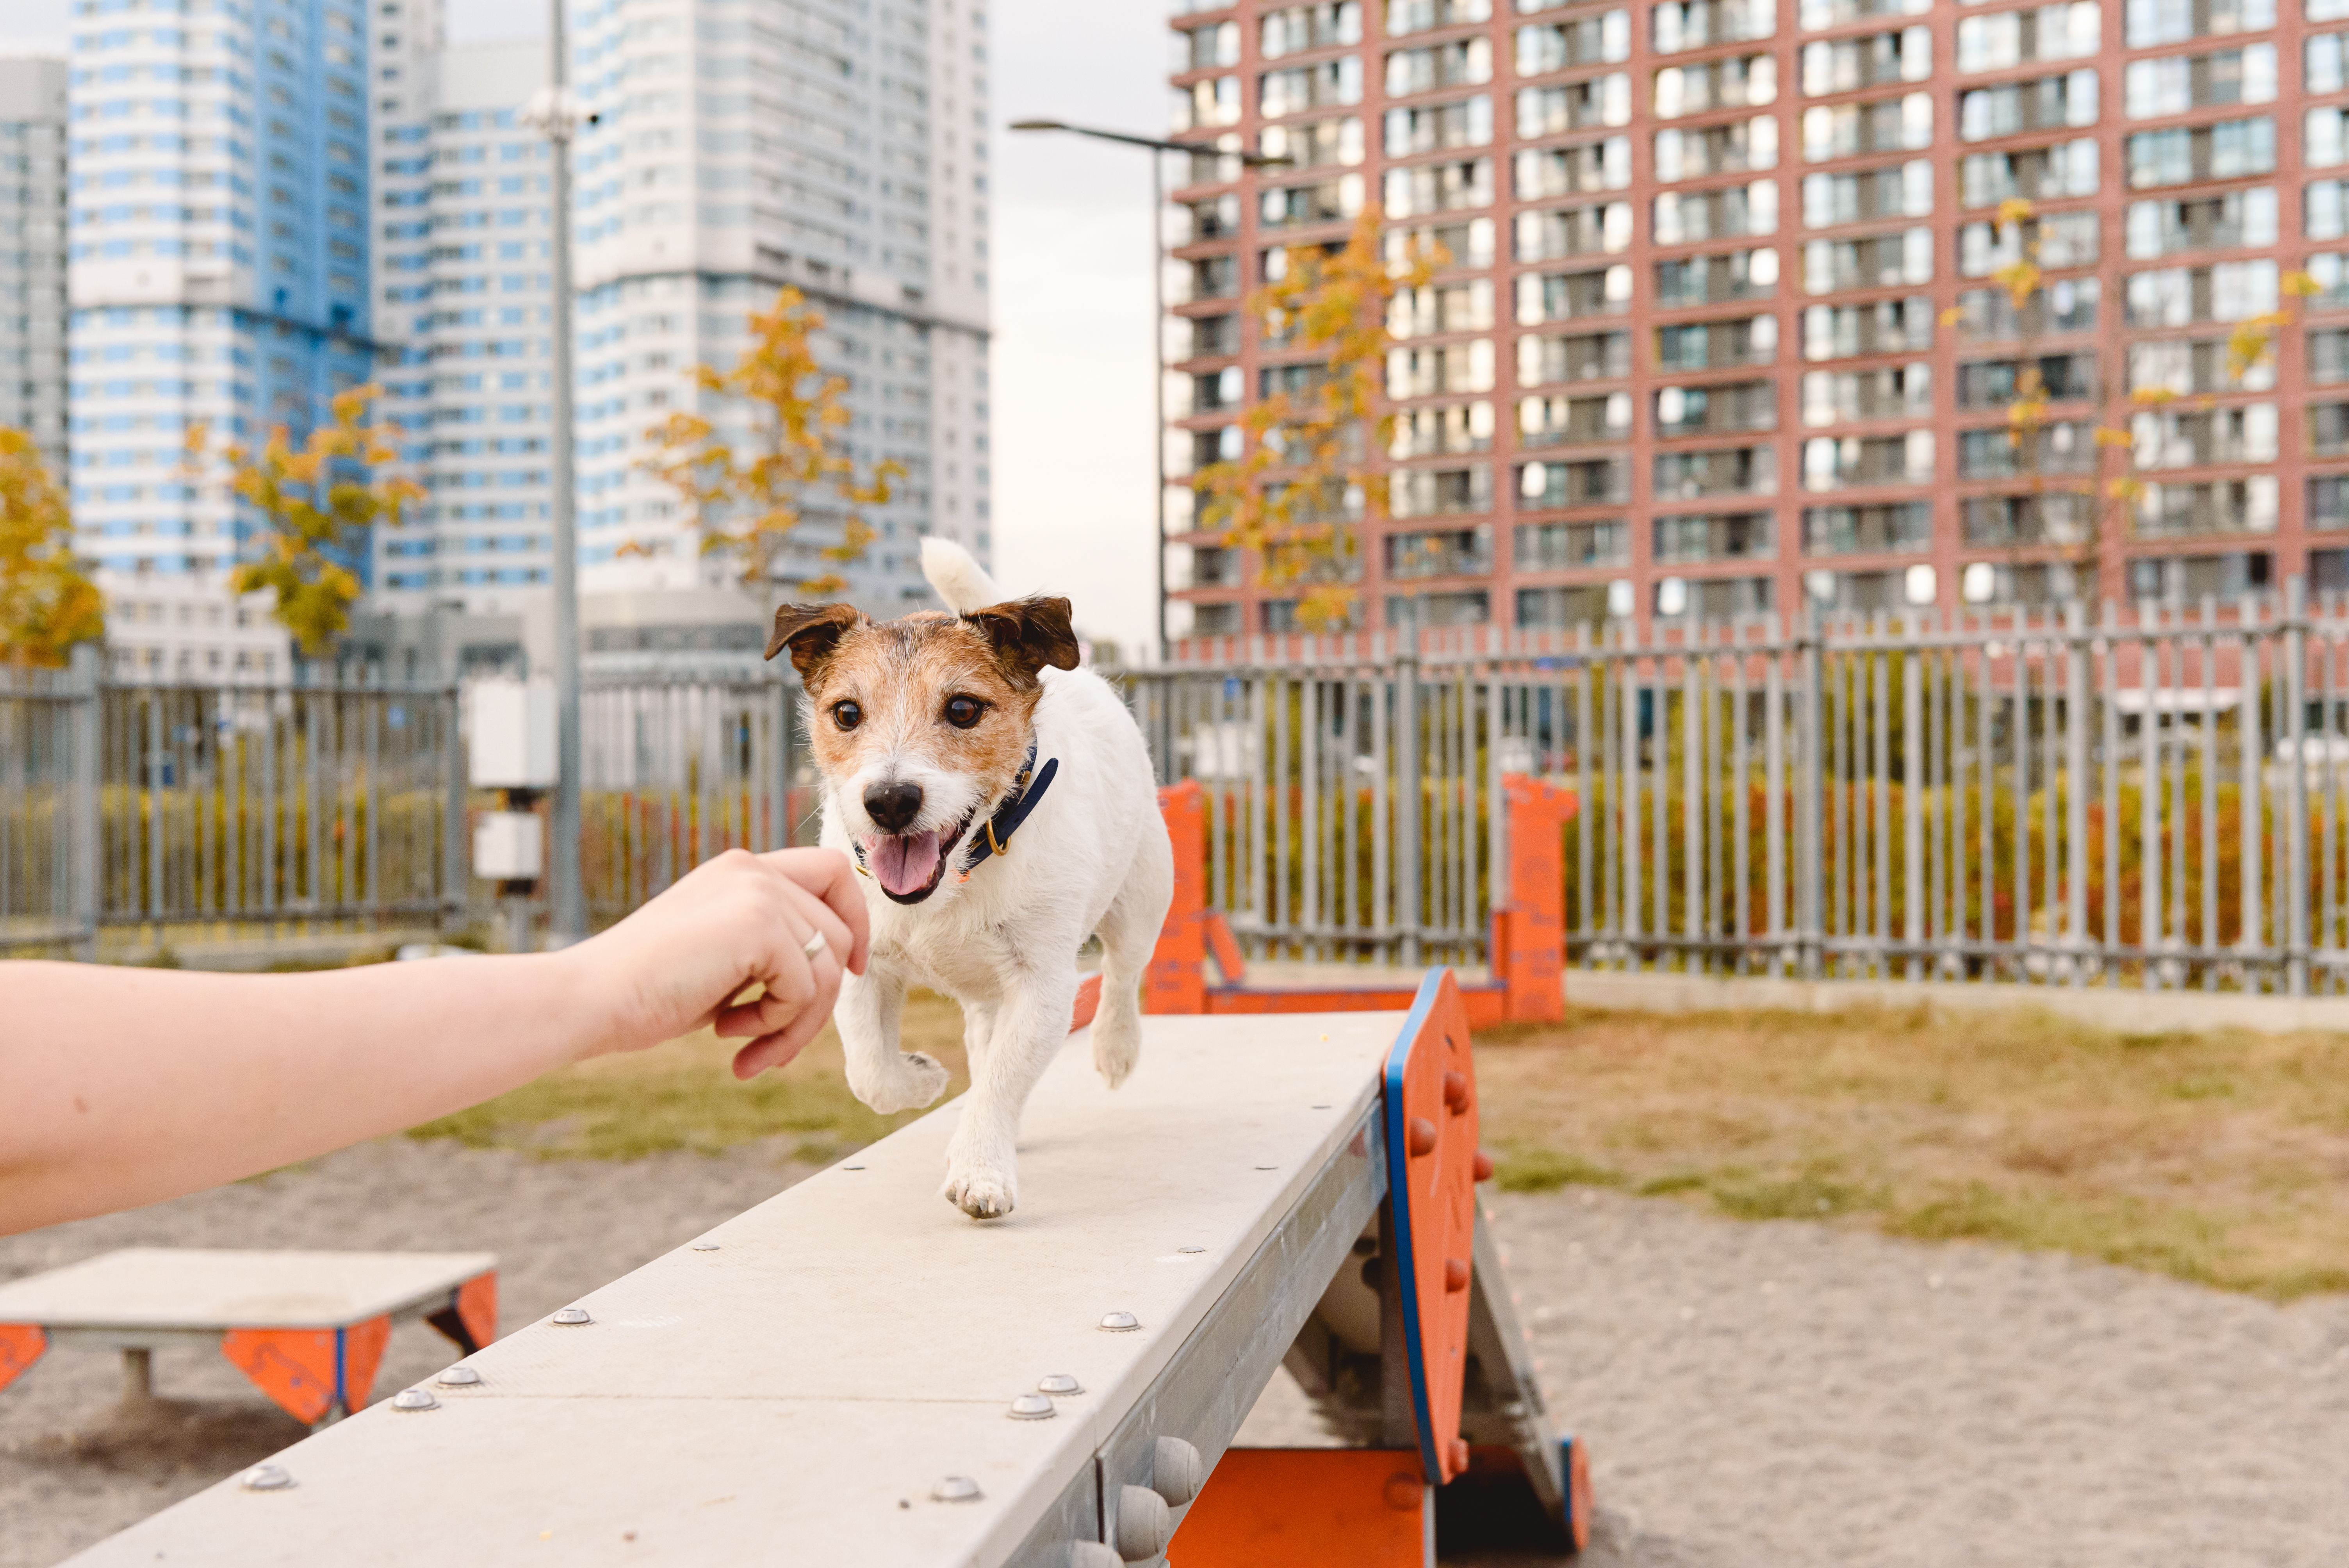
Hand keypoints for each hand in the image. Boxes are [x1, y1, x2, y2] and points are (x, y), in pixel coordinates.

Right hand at [564, 847, 869, 1077]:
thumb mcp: (724, 957)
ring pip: (828, 970)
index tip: (852, 969)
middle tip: (777, 1043)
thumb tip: (838, 971)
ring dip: (795, 1025)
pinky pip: (805, 990)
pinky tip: (725, 1032)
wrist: (592, 999)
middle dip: (820, 1001)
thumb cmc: (650, 989)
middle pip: (838, 934)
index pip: (832, 874)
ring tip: (748, 1048)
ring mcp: (757, 893)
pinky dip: (775, 1026)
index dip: (855, 921)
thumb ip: (775, 948)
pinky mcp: (758, 925)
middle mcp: (754, 870)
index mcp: (744, 870)